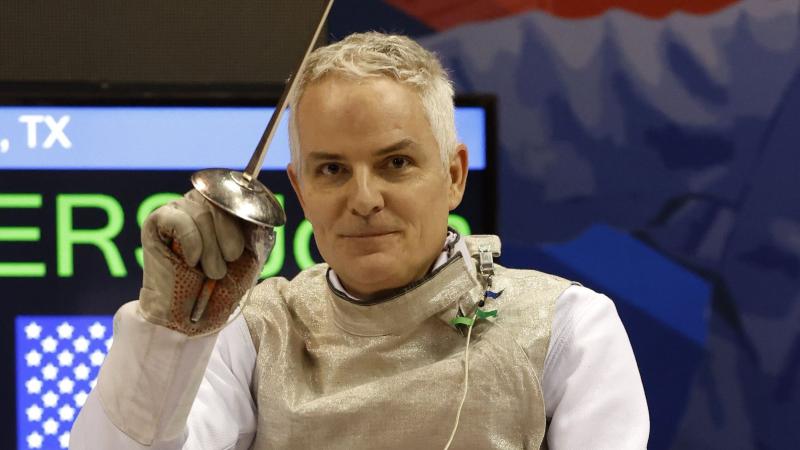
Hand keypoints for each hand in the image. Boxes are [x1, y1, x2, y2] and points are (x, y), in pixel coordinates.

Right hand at [138, 190, 273, 335]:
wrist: (192, 316)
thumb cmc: (221, 286)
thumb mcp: (249, 256)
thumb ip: (257, 231)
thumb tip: (262, 212)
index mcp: (222, 208)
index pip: (236, 194)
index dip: (243, 214)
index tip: (242, 246)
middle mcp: (198, 203)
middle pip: (219, 202)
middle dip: (229, 236)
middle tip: (229, 261)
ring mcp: (176, 210)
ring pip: (201, 213)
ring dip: (211, 248)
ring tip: (211, 271)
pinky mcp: (155, 222)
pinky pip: (179, 220)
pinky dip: (192, 243)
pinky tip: (191, 261)